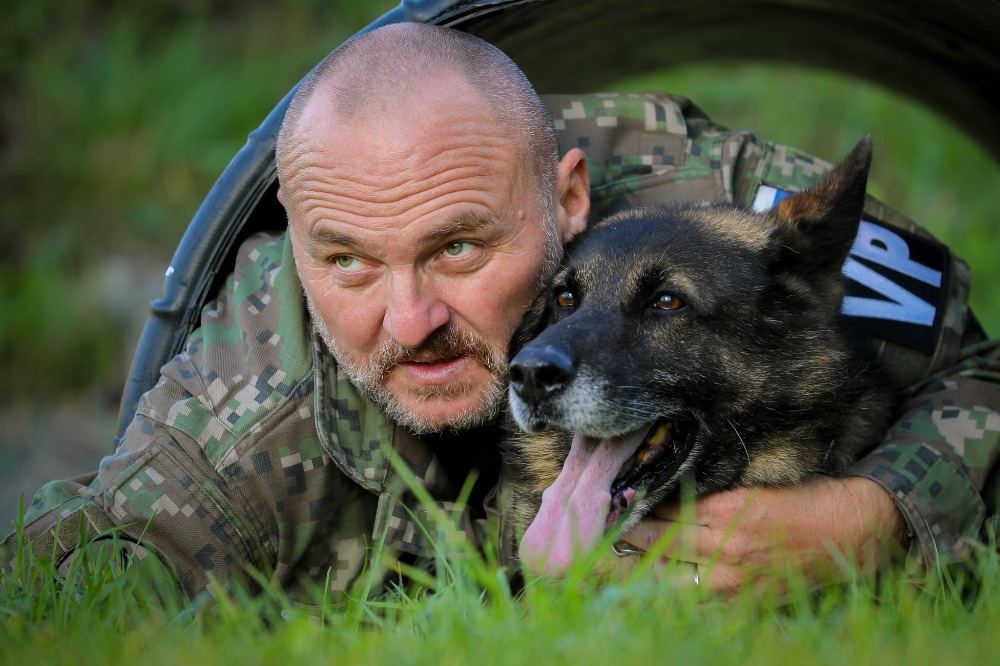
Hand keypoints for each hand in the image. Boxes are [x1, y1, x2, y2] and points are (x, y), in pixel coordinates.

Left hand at [621, 475, 909, 595]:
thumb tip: (662, 493)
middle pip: (653, 542)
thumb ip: (710, 491)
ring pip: (664, 576)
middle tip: (591, 525)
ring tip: (605, 554)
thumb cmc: (808, 497)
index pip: (660, 511)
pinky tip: (644, 581)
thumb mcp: (755, 484)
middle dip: (620, 534)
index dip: (630, 506)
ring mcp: (733, 582)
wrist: (858, 532)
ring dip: (634, 564)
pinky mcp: (743, 602)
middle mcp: (726, 550)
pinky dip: (665, 588)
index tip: (606, 499)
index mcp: (728, 512)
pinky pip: (690, 598)